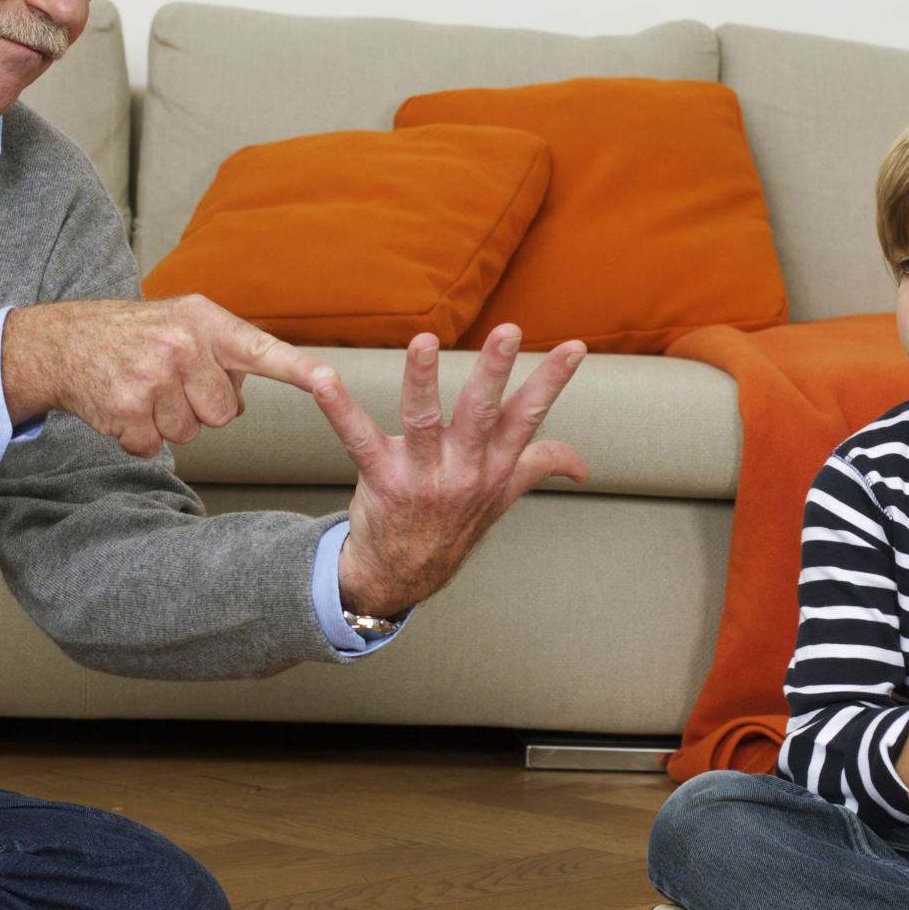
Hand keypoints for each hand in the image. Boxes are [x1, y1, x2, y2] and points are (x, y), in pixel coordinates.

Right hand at [2, 294, 328, 456]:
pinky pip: (154, 446)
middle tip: (167, 381)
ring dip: (167, 422)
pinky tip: (122, 406)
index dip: (299, 370)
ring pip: (190, 433)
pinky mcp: (126, 408)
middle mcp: (183, 346)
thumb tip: (245, 394)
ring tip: (142, 389)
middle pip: (224, 413)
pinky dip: (137, 436)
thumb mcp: (184, 322)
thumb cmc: (135, 335)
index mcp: (206, 322)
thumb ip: (225, 350)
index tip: (329, 382)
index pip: (263, 351)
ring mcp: (153, 377)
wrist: (64, 342)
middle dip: (199, 407)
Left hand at [315, 324, 589, 617]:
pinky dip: (338, 409)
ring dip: (421, 379)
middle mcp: (464, 470)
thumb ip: (540, 467)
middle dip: (494, 370)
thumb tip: (583, 465)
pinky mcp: (382, 480)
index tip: (575, 347)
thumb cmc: (452, 525)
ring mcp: (422, 477)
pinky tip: (325, 381)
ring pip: (424, 420)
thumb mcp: (502, 498)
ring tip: (424, 341)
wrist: (402, 577)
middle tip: (508, 332)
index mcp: (494, 466)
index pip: (528, 416)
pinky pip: (358, 439)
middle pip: (482, 413)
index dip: (551, 381)